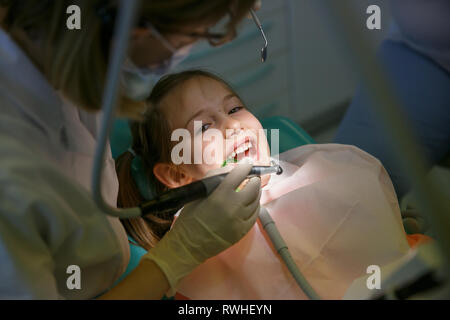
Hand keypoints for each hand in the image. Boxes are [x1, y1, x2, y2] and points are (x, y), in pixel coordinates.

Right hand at [143, 163, 260, 289]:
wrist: (188, 246)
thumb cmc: (190, 218)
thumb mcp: (198, 193)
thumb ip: (215, 178)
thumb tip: (231, 170)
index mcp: (220, 196)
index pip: (239, 174)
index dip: (245, 166)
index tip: (247, 163)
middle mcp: (233, 207)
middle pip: (254, 187)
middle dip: (253, 180)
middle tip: (251, 177)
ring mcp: (239, 221)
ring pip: (257, 201)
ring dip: (255, 192)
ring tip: (251, 189)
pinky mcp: (242, 232)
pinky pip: (255, 215)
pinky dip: (255, 206)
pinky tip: (250, 204)